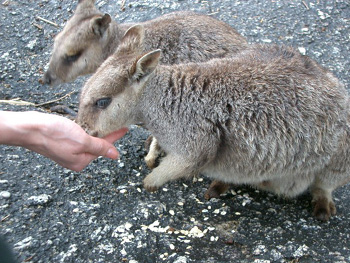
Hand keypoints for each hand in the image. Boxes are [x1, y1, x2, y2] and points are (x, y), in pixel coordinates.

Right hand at [0, 111, 127, 170]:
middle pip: (96, 146)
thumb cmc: (54, 135)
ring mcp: (67, 152)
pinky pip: (77, 139)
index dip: (115, 137)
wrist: (29, 128)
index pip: (103, 148)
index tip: (125, 129)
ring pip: (87, 143)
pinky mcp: (60, 143)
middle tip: (119, 126)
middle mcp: (75, 159)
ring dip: (96, 134)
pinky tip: (88, 127)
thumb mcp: (81, 141)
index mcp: (81, 161)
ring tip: (107, 126)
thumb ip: (99, 147)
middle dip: (107, 137)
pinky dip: (85, 133)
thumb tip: (115, 155)